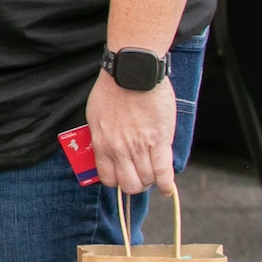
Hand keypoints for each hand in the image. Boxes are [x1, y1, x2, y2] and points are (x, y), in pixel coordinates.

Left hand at [86, 69, 176, 196]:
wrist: (132, 74)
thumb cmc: (112, 90)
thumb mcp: (95, 115)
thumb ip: (100, 135)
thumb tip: (104, 149)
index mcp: (102, 142)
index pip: (107, 177)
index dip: (116, 181)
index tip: (121, 178)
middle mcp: (119, 149)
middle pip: (129, 183)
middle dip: (134, 185)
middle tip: (140, 178)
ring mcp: (140, 147)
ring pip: (146, 179)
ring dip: (150, 182)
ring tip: (153, 176)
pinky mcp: (160, 141)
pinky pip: (164, 171)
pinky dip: (166, 184)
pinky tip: (166, 187)